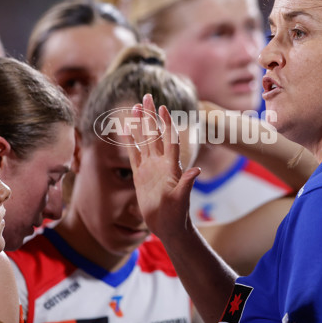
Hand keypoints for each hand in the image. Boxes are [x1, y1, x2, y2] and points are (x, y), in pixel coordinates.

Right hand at [128, 94, 200, 239]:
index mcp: (171, 166)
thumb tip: (196, 171)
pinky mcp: (140, 175)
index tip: (162, 108)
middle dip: (151, 115)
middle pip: (154, 134)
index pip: (169, 140)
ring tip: (135, 107)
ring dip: (140, 124)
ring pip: (143, 140)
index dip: (166, 124)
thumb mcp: (182, 200)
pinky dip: (129, 142)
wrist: (168, 226)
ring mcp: (150, 167)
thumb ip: (186, 185)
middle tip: (146, 96)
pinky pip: (133, 154)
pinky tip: (125, 129)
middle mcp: (160, 163)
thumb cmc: (177, 214)